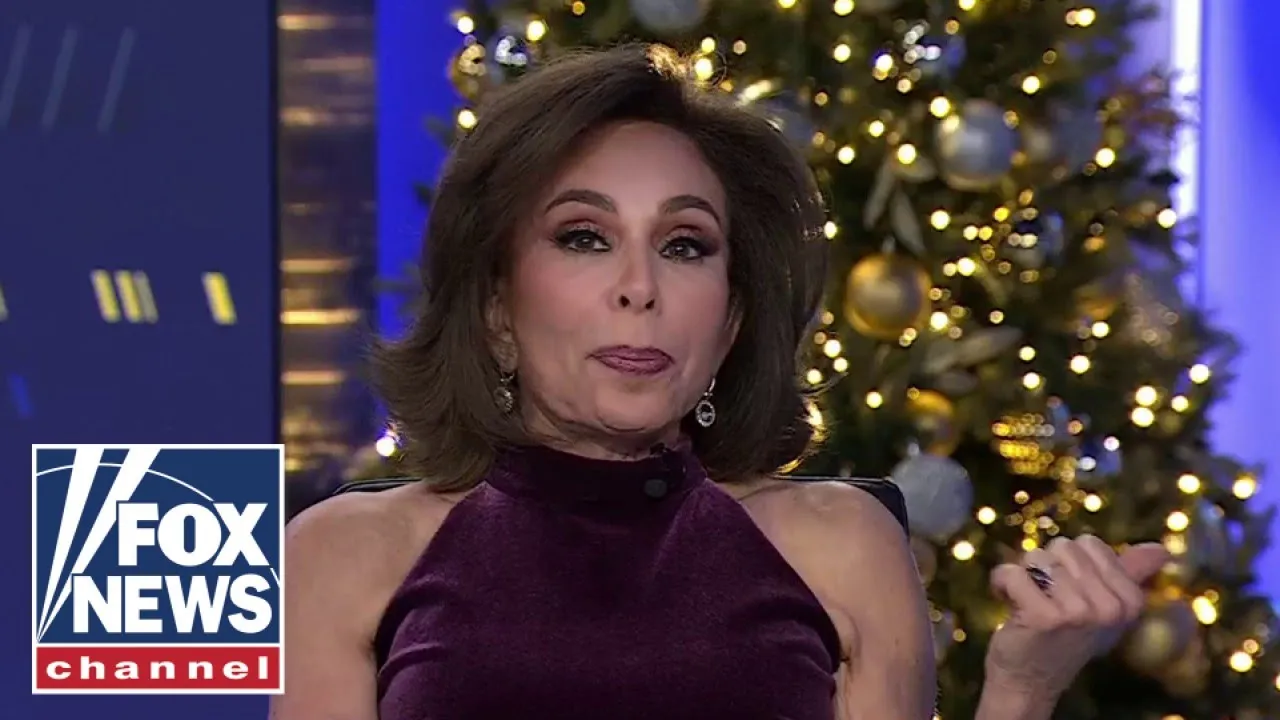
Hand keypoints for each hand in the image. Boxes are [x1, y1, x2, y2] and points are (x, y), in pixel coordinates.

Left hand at [984, 536, 1168, 698]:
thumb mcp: (1104, 606)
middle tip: (1049, 600)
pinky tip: (1010, 605)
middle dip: (1047, 567)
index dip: (1071, 562)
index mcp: (1130, 600)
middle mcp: (1109, 607)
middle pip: (1064, 547)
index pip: (1090, 543)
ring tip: (1031, 605)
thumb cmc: (1066, 636)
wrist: (1031, 679)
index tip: (1070, 590)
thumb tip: (1161, 549)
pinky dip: (1001, 583)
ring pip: (1036, 557)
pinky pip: (1012, 572)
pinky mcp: (1044, 616)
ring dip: (1024, 576)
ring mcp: (1078, 612)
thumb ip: (1130, 573)